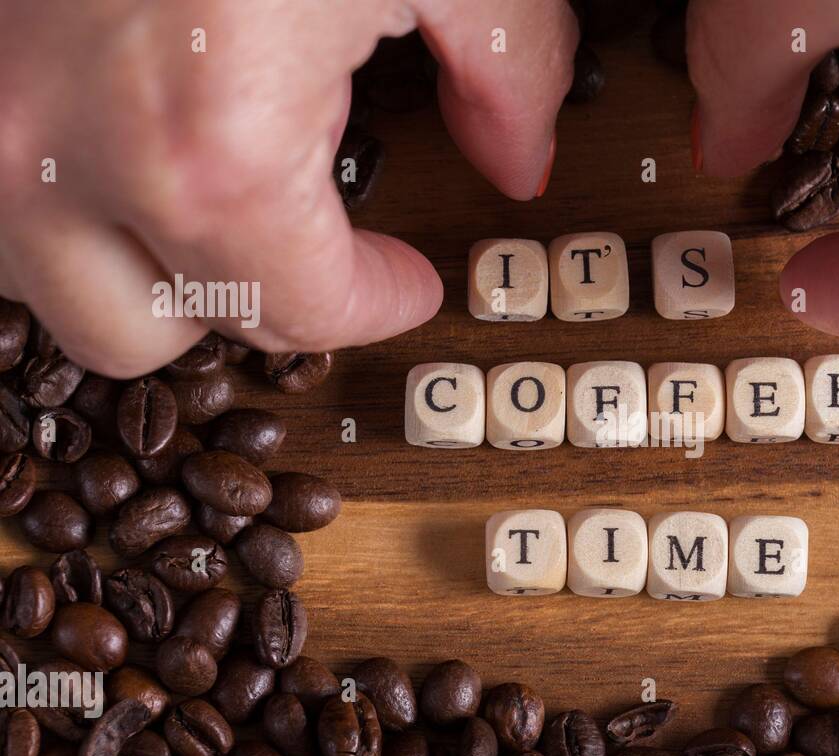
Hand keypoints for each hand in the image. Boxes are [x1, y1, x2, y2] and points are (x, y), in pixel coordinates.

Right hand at [0, 0, 575, 375]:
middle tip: (305, 241)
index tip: (403, 278)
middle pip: (150, 332)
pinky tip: (119, 131)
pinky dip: (53, 186)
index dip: (373, 302)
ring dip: (130, 258)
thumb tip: (519, 160)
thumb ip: (507, 68)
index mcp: (209, 146)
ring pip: (38, 281)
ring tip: (205, 192)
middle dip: (242, 299)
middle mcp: (60, 151)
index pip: (296, 310)